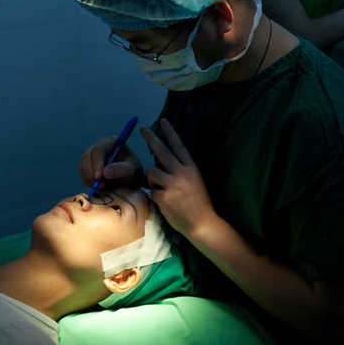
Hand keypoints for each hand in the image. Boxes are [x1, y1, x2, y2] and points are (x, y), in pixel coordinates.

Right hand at [78, 136, 142, 187]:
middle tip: (101, 186)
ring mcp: (91, 157)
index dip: (96, 162)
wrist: (131, 180)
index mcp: (111, 142)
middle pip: (87, 157)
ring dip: (91, 179)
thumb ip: (122, 169)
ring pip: (83, 167)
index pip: (98, 149)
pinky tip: (102, 186)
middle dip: (91, 173)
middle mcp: (99, 147)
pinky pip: (83, 175)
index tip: (99, 176)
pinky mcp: (87, 167)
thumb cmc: (134, 172)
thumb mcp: (133, 170)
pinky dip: (89, 183)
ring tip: (106, 186)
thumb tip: (105, 172)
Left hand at [141, 119, 217, 237]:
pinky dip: (155, 195)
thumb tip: (158, 156)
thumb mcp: (193, 180)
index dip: (170, 132)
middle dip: (151, 138)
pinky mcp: (165, 196)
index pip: (178, 145)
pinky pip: (151, 190)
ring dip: (152, 178)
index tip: (163, 121)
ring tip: (162, 188)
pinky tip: (166, 202)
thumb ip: (178, 168)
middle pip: (162, 151)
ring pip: (151, 170)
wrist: (202, 223)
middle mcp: (182, 173)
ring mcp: (173, 184)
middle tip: (142, 128)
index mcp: (191, 167)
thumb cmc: (197, 202)